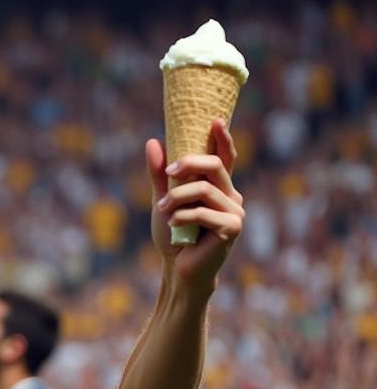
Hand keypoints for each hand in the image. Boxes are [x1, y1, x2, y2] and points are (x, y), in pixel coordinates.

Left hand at [148, 119, 243, 288]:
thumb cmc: (174, 234)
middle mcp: (232, 196)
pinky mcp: (232, 227)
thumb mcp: (163, 199)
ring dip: (176, 197)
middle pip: (214, 166)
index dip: (222, 138)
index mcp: (219, 187)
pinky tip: (173, 225)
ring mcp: (235, 212)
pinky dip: (182, 216)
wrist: (178, 267)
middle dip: (188, 163)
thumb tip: (153, 142)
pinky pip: (203, 212)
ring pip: (204, 189)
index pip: (224, 158)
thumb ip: (160, 173)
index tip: (214, 120)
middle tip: (168, 170)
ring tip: (162, 209)